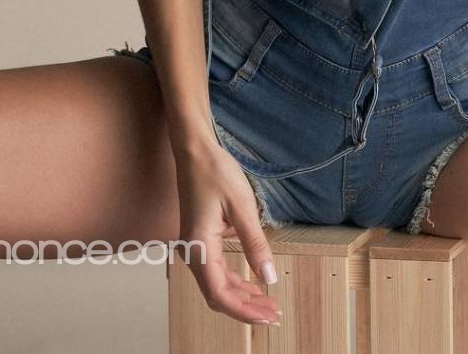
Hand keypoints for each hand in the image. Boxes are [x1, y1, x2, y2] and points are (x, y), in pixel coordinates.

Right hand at [174, 140, 281, 326]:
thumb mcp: (242, 206)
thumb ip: (255, 244)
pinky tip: (251, 283)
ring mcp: (194, 247)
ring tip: (267, 302)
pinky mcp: (199, 240)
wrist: (195, 151)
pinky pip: (215, 271)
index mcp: (199, 247)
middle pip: (217, 295)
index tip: (269, 315)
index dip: (245, 310)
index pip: (220, 294)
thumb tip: (269, 278)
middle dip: (246, 307)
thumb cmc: (216, 173)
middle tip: (275, 313)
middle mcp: (192, 253)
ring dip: (241, 296)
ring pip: (216, 285)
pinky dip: (233, 281)